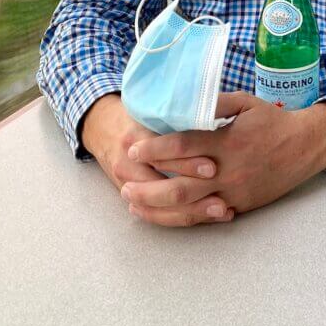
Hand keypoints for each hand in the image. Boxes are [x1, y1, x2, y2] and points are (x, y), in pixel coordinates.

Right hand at [81, 94, 230, 225]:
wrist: (102, 129)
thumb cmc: (136, 115)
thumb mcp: (150, 108)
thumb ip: (176, 113)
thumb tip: (212, 110)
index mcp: (136, 138)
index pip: (161, 155)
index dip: (188, 163)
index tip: (213, 167)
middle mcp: (129, 164)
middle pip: (161, 187)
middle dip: (194, 196)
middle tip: (223, 200)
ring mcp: (127, 185)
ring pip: (161, 207)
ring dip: (193, 212)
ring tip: (223, 212)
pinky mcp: (132, 199)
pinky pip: (158, 215)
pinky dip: (184, 217)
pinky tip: (210, 217)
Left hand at [121, 93, 325, 225]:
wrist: (306, 146)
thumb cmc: (272, 121)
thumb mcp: (245, 102)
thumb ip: (214, 102)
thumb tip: (183, 101)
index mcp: (227, 142)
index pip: (183, 147)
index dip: (155, 148)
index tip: (133, 147)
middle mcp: (228, 171)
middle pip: (178, 186)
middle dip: (147, 188)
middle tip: (124, 185)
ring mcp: (233, 192)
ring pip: (188, 208)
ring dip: (157, 208)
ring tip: (134, 204)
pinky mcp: (239, 206)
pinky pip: (205, 216)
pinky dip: (181, 218)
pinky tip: (163, 215)